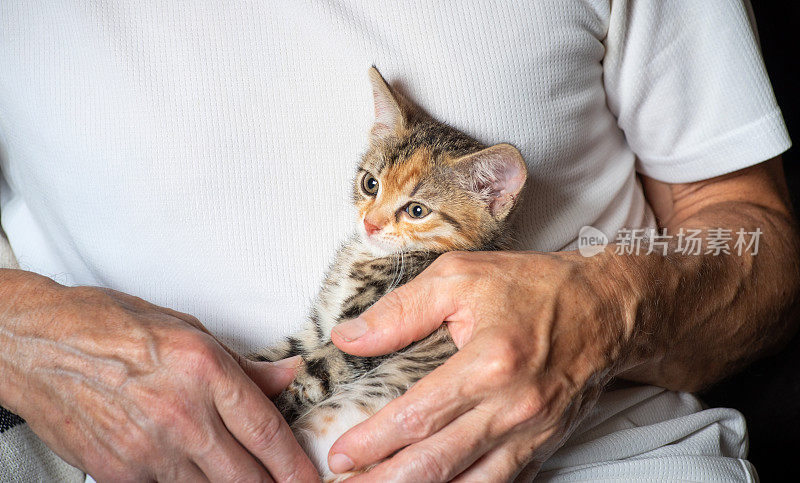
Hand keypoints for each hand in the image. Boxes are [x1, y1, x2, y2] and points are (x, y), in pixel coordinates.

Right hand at [0, 269, 317, 481]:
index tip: (310, 479)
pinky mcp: (119, 474)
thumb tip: (285, 377)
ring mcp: (148, 450)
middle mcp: (180, 415)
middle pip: (247, 475)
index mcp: (203, 370)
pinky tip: (196, 476)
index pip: (267, 431)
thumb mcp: (186, 329)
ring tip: (242, 478)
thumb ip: (242, 365)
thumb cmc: (106, 327)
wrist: (34, 345)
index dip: (296, 465)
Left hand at [328, 250, 634, 480]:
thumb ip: (401, 311)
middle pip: (436, 463)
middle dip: (385, 481)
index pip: (417, 416)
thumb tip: (349, 338)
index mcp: (488, 363)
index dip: (373, 441)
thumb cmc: (536, 287)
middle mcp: (511, 407)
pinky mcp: (543, 443)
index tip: (341, 455)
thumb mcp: (461, 277)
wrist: (609, 307)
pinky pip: (500, 482)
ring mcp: (531, 432)